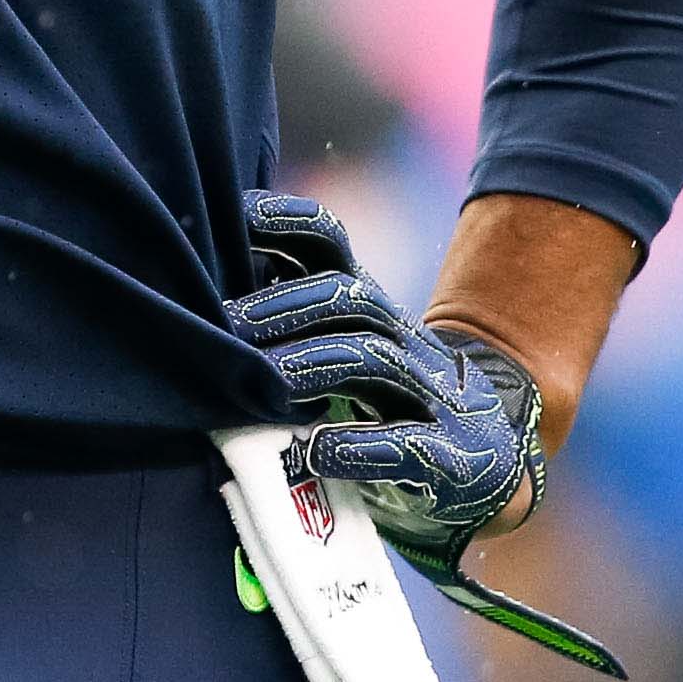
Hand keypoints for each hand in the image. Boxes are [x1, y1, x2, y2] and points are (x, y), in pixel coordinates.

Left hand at [228, 191, 551, 623]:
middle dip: (285, 306)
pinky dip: (357, 446)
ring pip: (375, 359)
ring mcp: (432, 397)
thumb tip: (189, 293)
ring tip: (263, 382)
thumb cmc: (387, 405)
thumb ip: (288, 323)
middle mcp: (402, 340)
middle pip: (351, 297)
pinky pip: (408, 444)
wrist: (492, 464)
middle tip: (227, 326)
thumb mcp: (346, 352)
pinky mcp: (450, 459)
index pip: (331, 244)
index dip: (284, 222)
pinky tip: (315, 451)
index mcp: (369, 308)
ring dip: (313, 364)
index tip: (230, 217)